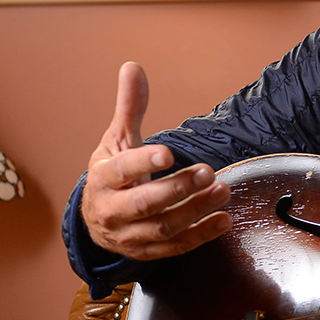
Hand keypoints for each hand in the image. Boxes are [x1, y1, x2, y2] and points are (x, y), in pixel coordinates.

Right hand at [80, 61, 231, 259]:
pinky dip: (201, 236)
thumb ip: (129, 107)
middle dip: (178, 188)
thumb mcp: (116, 140)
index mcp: (103, 179)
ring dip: (195, 211)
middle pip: (145, 203)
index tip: (167, 153)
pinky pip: (176, 248)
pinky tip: (224, 219)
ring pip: (163, 228)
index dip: (143, 163)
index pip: (121, 171)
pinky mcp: (147, 252)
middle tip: (208, 172)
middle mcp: (112, 210)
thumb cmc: (110, 175)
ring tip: (223, 191)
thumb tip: (132, 67)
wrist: (95, 221)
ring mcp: (130, 235)